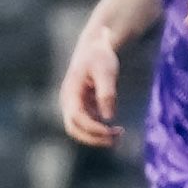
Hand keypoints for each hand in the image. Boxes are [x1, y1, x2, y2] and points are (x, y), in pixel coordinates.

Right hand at [56, 26, 129, 147]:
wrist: (94, 47)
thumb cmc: (99, 57)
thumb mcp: (106, 71)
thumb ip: (106, 94)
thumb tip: (109, 118)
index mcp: (70, 93)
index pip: (77, 118)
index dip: (93, 128)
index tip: (111, 131)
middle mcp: (69, 101)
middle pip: (74, 129)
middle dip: (93, 138)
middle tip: (115, 139)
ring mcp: (74, 105)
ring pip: (80, 129)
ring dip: (97, 136)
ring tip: (119, 134)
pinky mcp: (82, 106)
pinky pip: (88, 124)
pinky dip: (100, 130)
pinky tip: (115, 129)